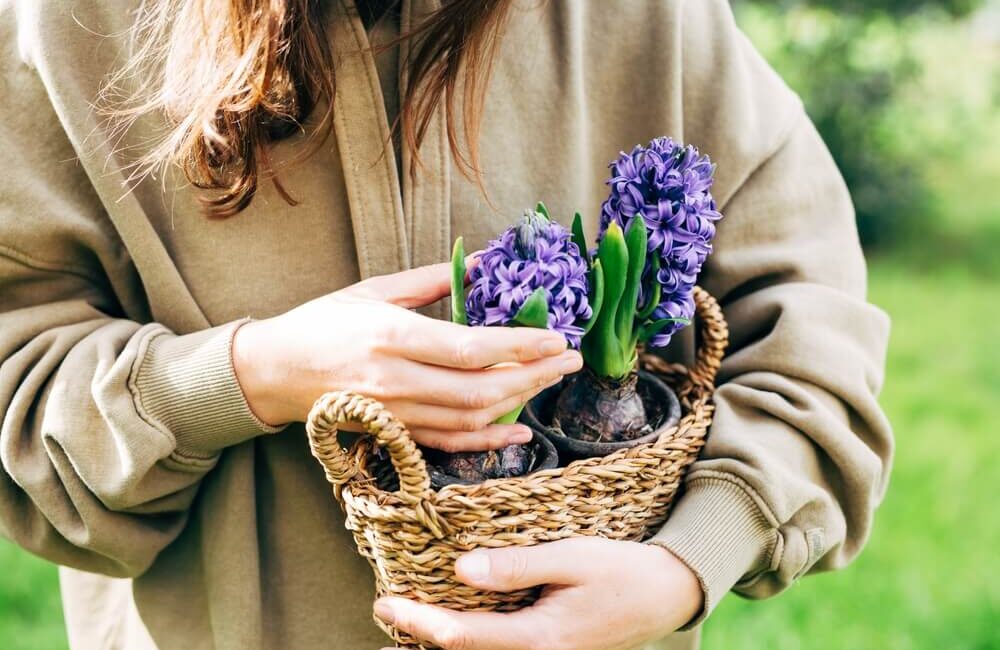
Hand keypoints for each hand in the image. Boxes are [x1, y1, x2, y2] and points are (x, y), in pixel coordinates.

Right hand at [232, 262, 581, 451]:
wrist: (275, 372)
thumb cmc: (323, 322)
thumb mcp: (372, 289)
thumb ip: (431, 280)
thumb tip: (484, 263)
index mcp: (390, 336)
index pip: (470, 349)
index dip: (520, 347)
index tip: (558, 338)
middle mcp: (395, 381)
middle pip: (480, 389)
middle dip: (534, 376)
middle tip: (570, 361)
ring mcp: (394, 414)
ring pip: (470, 419)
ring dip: (518, 404)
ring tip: (550, 382)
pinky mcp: (393, 435)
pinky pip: (449, 445)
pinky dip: (488, 442)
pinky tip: (519, 431)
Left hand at [374, 537, 703, 649]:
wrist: (667, 595)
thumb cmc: (623, 571)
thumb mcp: (573, 558)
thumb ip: (517, 566)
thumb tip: (460, 568)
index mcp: (539, 638)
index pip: (461, 636)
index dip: (417, 621)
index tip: (384, 604)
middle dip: (420, 634)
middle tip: (385, 608)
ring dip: (442, 637)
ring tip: (408, 614)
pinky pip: (498, 648)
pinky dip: (469, 636)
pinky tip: (454, 618)